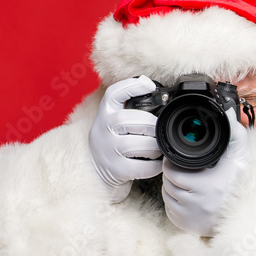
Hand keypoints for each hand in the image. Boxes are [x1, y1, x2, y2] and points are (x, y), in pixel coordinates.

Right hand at [89, 76, 163, 202]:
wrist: (96, 170)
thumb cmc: (114, 141)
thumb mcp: (114, 121)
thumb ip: (131, 109)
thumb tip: (158, 94)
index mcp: (105, 113)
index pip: (113, 94)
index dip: (131, 86)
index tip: (148, 84)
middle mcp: (102, 129)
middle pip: (128, 120)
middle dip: (150, 125)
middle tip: (159, 131)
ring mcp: (107, 150)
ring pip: (136, 144)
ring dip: (154, 147)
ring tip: (157, 148)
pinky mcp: (116, 170)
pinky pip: (142, 167)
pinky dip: (154, 165)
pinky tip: (156, 163)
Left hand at [162, 109, 249, 235]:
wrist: (247, 214)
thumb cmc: (241, 184)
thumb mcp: (240, 157)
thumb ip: (234, 133)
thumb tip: (229, 112)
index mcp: (206, 185)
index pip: (171, 170)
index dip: (173, 163)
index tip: (181, 160)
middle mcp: (196, 203)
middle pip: (167, 182)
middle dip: (174, 174)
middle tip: (186, 171)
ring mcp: (190, 216)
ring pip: (167, 196)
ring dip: (173, 188)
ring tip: (189, 183)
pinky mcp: (186, 225)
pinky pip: (171, 210)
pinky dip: (176, 202)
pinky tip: (189, 197)